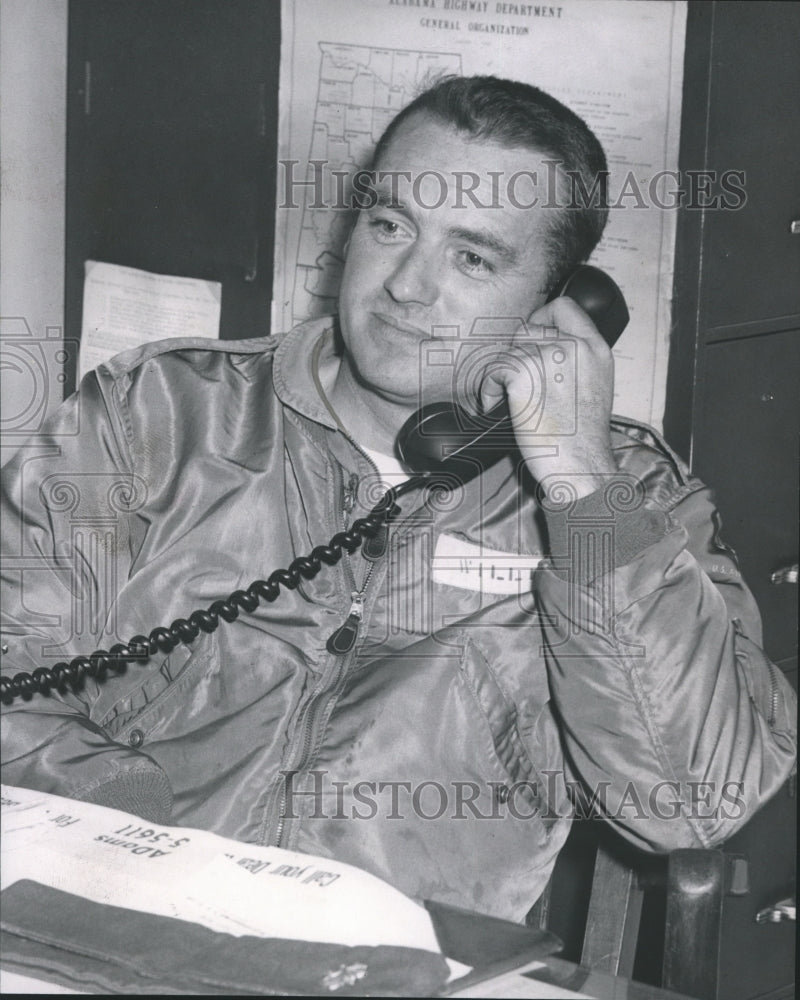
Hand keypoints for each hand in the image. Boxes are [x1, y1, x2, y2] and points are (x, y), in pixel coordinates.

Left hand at [478, 297, 616, 497]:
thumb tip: (549, 351)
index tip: (534, 336)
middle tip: (518, 381)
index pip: (565, 308)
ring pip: (508, 351)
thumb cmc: (583, 438)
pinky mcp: (523, 372)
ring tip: (508, 400)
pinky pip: (492, 370)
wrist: (579, 464)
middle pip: (529, 329)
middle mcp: (574, 346)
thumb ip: (578, 361)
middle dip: (518, 354)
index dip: (543, 317)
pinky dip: (488, 390)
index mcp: (596, 348)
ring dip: (502, 375)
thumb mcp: (596, 386)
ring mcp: (548, 356)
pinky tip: (496, 406)